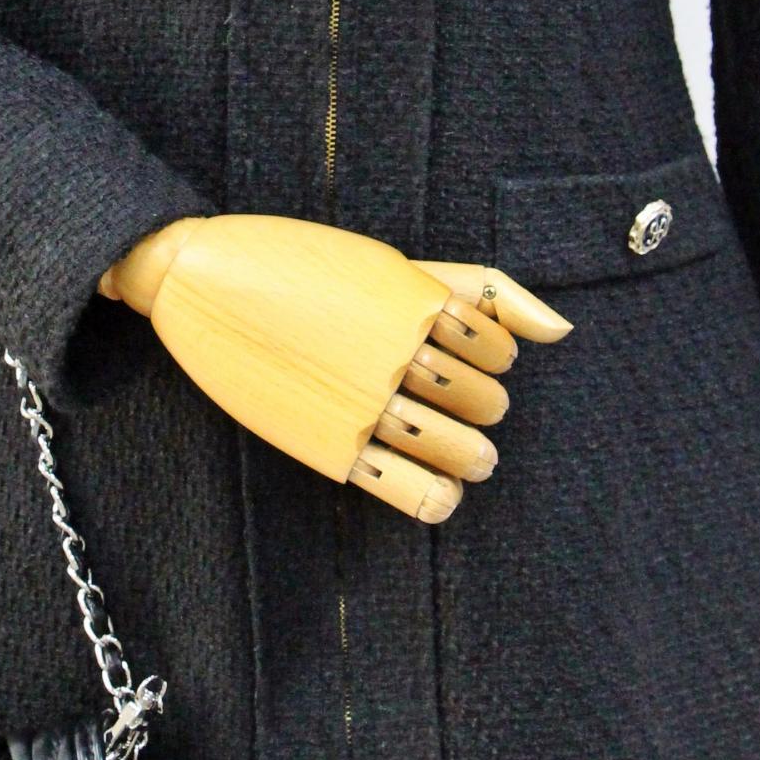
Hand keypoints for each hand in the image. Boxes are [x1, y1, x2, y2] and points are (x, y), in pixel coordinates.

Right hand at [99, 217, 570, 520]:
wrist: (197, 275)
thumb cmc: (302, 262)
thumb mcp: (392, 262)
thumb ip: (483, 290)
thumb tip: (562, 331)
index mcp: (412, 298)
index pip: (497, 350)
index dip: (494, 359)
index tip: (472, 359)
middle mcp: (393, 350)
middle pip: (481, 401)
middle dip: (483, 407)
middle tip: (467, 408)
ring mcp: (359, 399)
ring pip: (454, 446)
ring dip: (471, 454)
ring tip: (468, 454)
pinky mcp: (325, 443)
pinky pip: (405, 488)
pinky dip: (436, 497)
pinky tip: (443, 491)